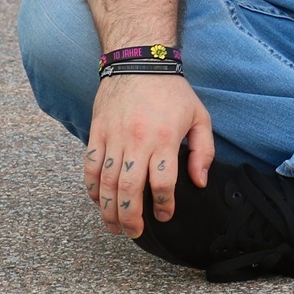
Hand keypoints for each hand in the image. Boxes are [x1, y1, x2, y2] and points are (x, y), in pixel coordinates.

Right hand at [83, 75, 213, 237]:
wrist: (138, 61)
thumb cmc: (172, 91)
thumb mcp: (199, 116)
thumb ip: (203, 151)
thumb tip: (199, 182)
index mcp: (165, 138)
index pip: (162, 183)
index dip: (163, 206)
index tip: (165, 216)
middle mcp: (137, 140)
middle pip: (128, 189)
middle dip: (130, 217)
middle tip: (134, 232)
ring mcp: (113, 137)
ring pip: (106, 182)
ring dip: (108, 209)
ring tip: (115, 226)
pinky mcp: (97, 132)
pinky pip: (90, 166)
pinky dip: (91, 187)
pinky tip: (97, 201)